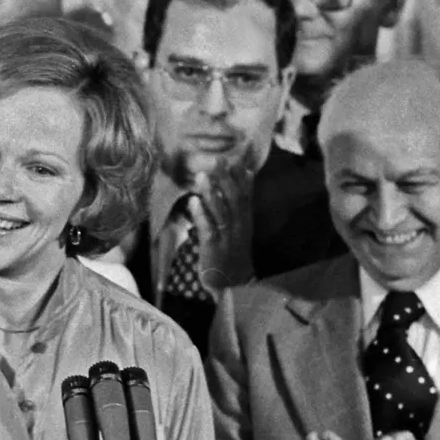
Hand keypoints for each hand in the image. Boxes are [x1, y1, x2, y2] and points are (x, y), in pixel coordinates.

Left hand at [188, 153, 256, 292]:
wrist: (232, 286)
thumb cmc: (230, 255)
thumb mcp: (236, 229)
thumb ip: (236, 207)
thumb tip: (237, 184)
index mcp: (245, 220)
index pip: (246, 193)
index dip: (242, 173)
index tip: (238, 153)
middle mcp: (239, 226)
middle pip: (235, 199)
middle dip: (226, 178)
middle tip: (217, 160)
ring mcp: (227, 237)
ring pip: (221, 211)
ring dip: (211, 192)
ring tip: (202, 175)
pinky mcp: (213, 248)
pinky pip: (207, 229)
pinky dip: (201, 215)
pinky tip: (193, 202)